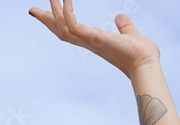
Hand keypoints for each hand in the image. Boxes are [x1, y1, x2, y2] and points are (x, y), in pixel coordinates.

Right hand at [28, 0, 160, 78]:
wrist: (146, 63)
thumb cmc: (141, 53)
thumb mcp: (130, 33)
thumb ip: (124, 26)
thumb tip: (119, 17)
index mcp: (95, 41)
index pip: (71, 32)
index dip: (59, 23)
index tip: (47, 14)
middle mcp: (89, 43)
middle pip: (60, 32)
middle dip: (47, 21)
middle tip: (33, 9)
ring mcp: (89, 41)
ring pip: (62, 28)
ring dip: (53, 13)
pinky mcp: (92, 38)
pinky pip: (71, 24)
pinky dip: (66, 12)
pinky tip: (67, 0)